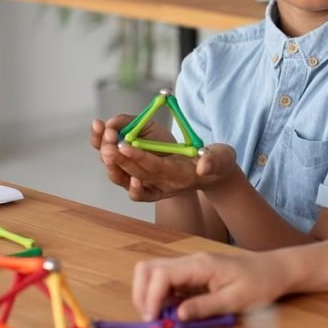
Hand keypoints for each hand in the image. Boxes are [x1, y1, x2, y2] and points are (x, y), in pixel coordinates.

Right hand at [92, 115, 175, 193]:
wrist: (192, 162)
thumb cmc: (165, 145)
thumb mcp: (149, 127)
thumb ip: (128, 122)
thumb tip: (111, 123)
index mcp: (120, 151)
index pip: (101, 145)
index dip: (97, 136)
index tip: (99, 124)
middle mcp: (124, 168)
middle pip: (108, 162)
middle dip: (107, 149)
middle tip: (110, 137)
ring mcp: (135, 182)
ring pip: (120, 178)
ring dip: (118, 164)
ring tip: (117, 151)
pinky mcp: (151, 193)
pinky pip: (139, 195)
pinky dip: (135, 188)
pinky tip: (135, 179)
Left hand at [108, 141, 238, 201]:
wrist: (214, 175)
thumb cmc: (219, 162)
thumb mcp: (224, 157)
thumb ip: (216, 160)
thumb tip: (204, 165)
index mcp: (180, 176)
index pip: (157, 167)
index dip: (140, 157)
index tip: (124, 145)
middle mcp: (164, 184)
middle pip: (137, 173)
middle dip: (119, 159)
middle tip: (106, 141)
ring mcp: (155, 186)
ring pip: (128, 179)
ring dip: (113, 164)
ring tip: (103, 143)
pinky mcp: (150, 185)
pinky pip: (129, 185)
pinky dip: (118, 173)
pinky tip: (108, 151)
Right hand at [132, 251, 288, 320]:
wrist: (275, 270)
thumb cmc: (260, 284)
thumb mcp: (235, 300)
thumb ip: (205, 307)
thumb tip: (176, 315)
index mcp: (201, 264)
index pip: (161, 274)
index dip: (151, 297)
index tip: (154, 319)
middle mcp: (191, 260)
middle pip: (149, 268)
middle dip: (142, 294)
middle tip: (152, 318)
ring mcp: (191, 264)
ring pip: (154, 271)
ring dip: (149, 294)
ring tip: (161, 316)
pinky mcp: (193, 271)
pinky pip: (167, 279)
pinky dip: (161, 294)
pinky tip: (173, 309)